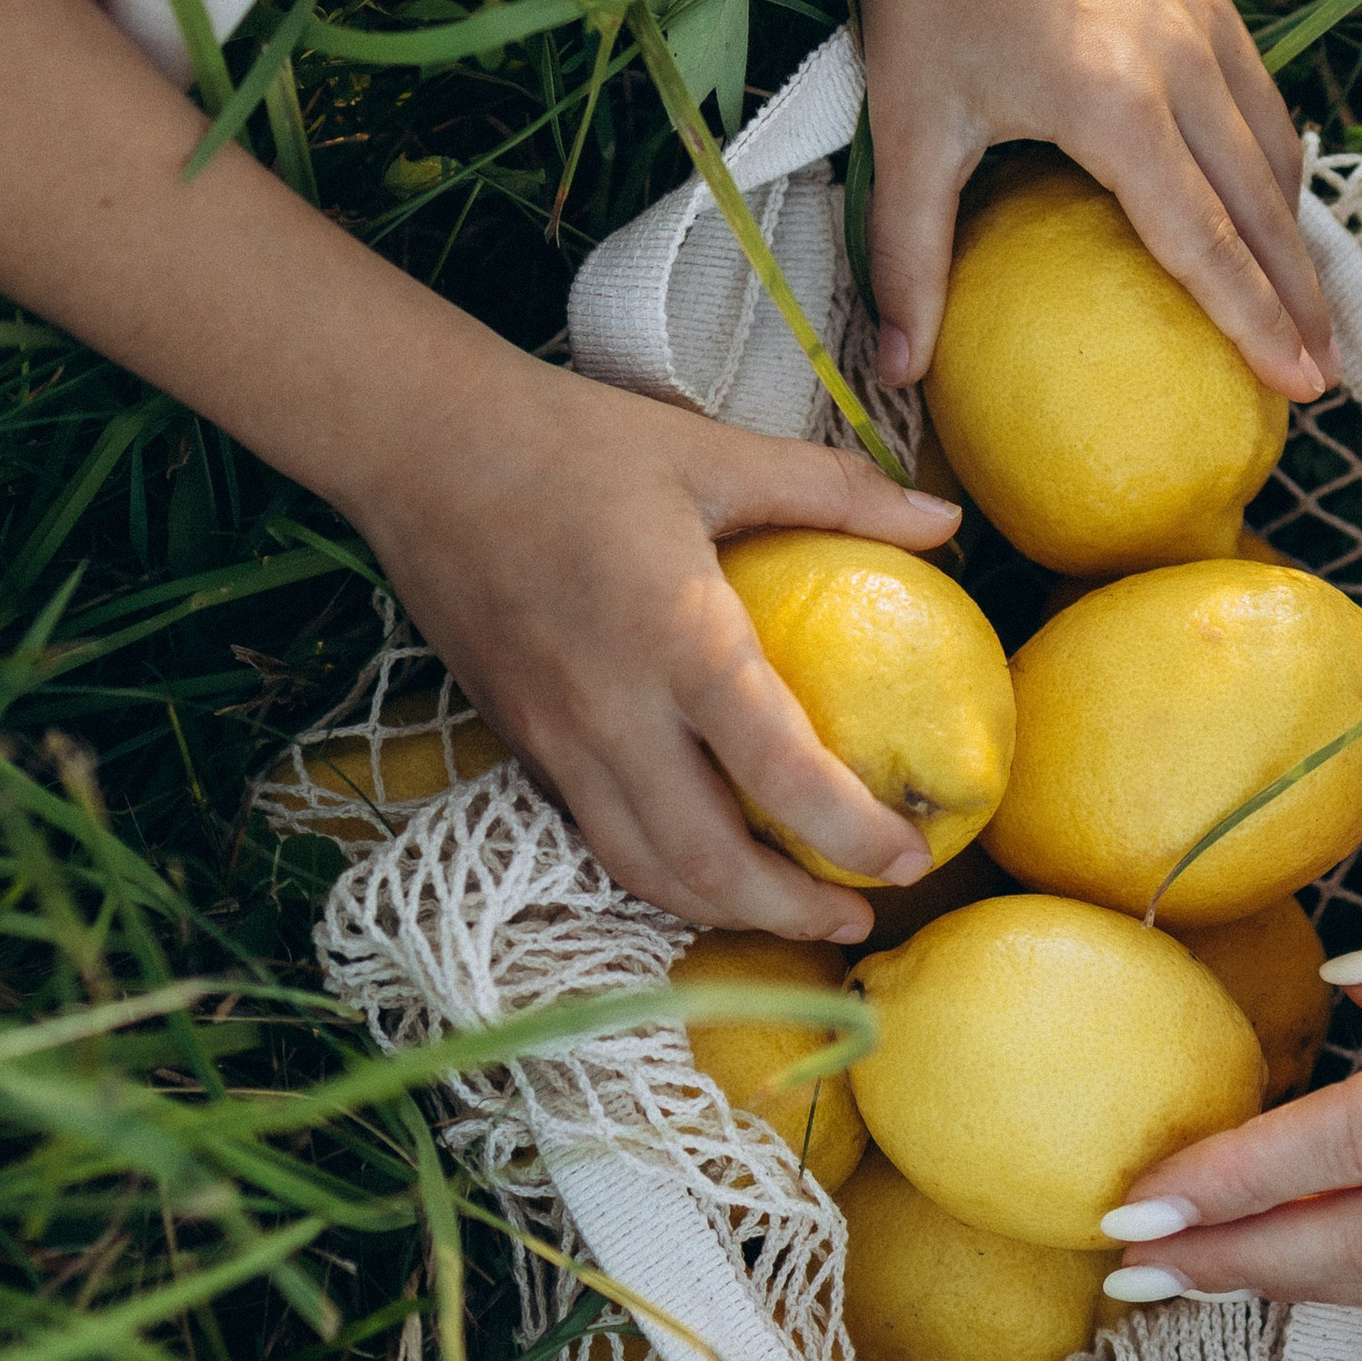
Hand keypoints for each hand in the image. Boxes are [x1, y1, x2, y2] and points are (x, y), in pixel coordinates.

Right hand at [345, 346, 961, 942]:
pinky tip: (705, 862)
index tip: (910, 859)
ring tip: (790, 910)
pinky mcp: (519, 743)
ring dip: (723, 911)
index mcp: (677, 640)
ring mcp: (556, 739)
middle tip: (857, 919)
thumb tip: (945, 522)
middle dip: (790, 912)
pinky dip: (659, 872)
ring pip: (642, 870)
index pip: (777, 772)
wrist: (416, 446)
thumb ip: (835, 492)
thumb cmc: (572, 441)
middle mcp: (612, 712)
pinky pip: (597, 836)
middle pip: (707, 863)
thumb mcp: (714, 454)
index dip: (850, 834)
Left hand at [851, 0, 1336, 401]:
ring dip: (1296, 235)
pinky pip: (1261, 97)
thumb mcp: (908, 129)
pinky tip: (1267, 207)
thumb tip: (893, 369)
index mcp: (1116, 106)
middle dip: (1300, 298)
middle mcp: (1182, 64)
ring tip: (1305, 307)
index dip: (1256, 322)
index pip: (1207, 242)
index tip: (1299, 388)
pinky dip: (1275, 164)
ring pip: (1275, 151)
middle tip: (1322, 378)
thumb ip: (908, 256)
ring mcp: (1206, 21)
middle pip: (1264, 208)